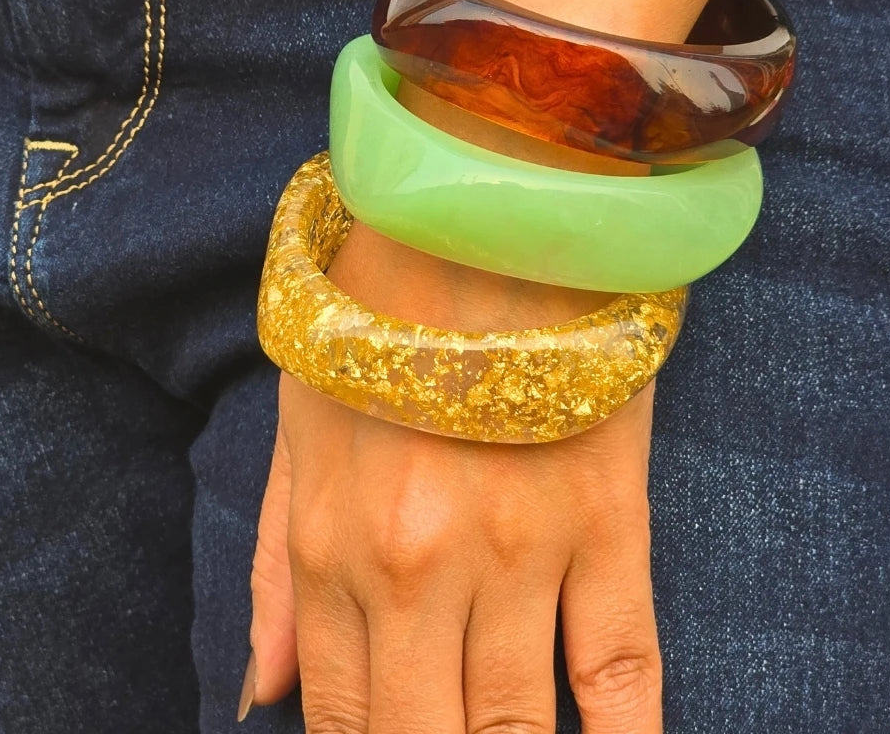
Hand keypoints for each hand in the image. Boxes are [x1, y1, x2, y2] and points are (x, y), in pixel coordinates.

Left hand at [243, 222, 663, 732]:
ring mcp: (518, 548)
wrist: (480, 208)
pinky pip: (625, 667)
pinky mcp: (606, 517)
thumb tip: (263, 696)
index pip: (343, 722)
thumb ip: (276, 568)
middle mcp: (417, 568)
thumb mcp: (298, 425)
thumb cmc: (378, 315)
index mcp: (333, 545)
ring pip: (522, 727)